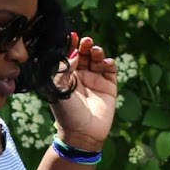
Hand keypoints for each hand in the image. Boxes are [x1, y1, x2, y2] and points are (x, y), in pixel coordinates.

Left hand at [54, 32, 117, 149]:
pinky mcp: (109, 88)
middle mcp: (81, 77)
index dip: (71, 45)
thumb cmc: (66, 113)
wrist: (81, 134)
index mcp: (67, 77)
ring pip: (97, 60)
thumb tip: (72, 54)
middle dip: (85, 46)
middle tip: (86, 40)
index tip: (72, 35)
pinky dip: (109, 63)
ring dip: (96, 52)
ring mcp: (96, 81)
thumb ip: (63, 69)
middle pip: (84, 55)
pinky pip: (110, 71)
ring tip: (94, 50)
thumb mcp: (59, 89)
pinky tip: (105, 62)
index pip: (70, 56)